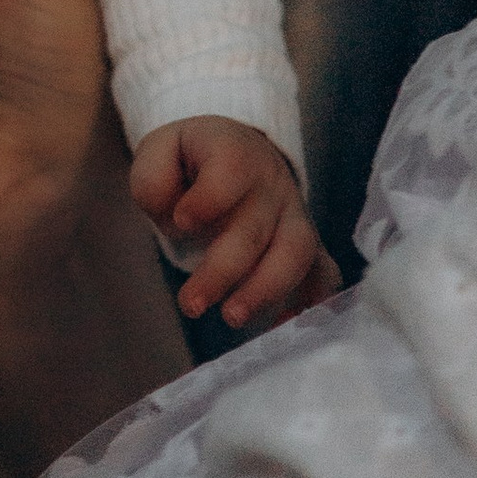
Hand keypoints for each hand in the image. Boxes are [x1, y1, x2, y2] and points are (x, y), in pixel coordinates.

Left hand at [130, 118, 338, 330]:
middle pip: (255, 228)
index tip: (182, 222)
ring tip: (232, 316)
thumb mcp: (158, 153)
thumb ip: (154, 181)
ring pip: (296, 253)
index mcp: (234, 152)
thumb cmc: (189, 161)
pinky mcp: (306, 244)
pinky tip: (283, 325)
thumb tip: (179, 219)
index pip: (232, 170)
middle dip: (223, 271)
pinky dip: (311, 302)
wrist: (232, 155)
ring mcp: (294, 214)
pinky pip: (322, 274)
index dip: (209, 199)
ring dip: (266, 290)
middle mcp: (272, 182)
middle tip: (191, 304)